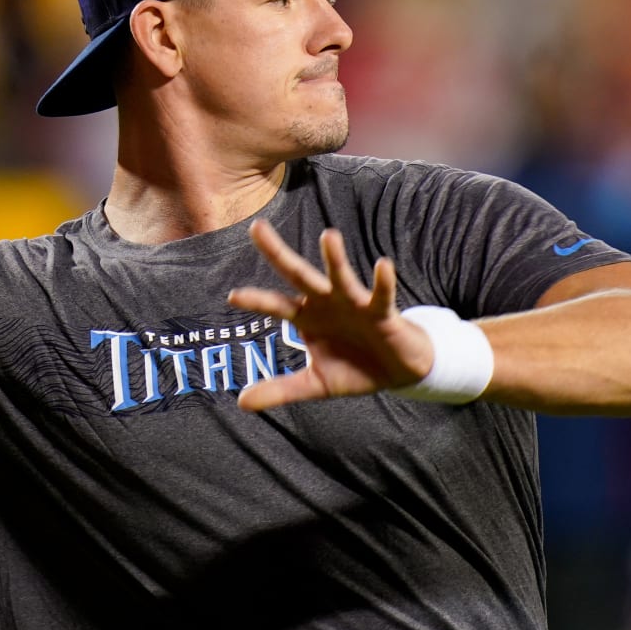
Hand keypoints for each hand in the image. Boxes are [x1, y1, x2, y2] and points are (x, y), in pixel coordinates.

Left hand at [227, 219, 435, 410]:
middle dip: (277, 252)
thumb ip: (280, 389)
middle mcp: (326, 302)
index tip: (233, 296)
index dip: (257, 301)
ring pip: (341, 276)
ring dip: (335, 258)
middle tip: (255, 227)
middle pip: (298, 274)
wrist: (397, 372)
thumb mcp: (314, 383)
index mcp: (307, 316)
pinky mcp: (382, 311)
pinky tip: (383, 265)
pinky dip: (383, 281)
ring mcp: (353, 303)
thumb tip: (240, 402)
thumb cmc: (353, 368)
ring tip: (328, 236)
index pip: (276, 305)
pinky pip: (382, 294)